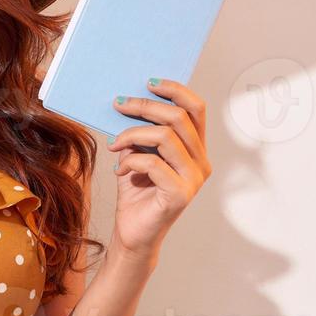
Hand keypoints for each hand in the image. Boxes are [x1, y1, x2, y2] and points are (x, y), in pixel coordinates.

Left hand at [106, 78, 212, 256]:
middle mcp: (201, 162)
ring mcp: (193, 179)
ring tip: (114, 144)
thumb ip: (141, 131)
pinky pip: (152, 163)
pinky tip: (118, 169)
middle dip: (144, 106)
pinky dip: (130, 161)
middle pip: (179, 117)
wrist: (132, 232)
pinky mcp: (180, 194)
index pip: (196, 109)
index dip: (176, 90)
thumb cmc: (136, 192)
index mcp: (196, 149)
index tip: (148, 82)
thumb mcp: (136, 153)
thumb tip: (128, 101)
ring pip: (165, 137)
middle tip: (118, 105)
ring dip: (131, 135)